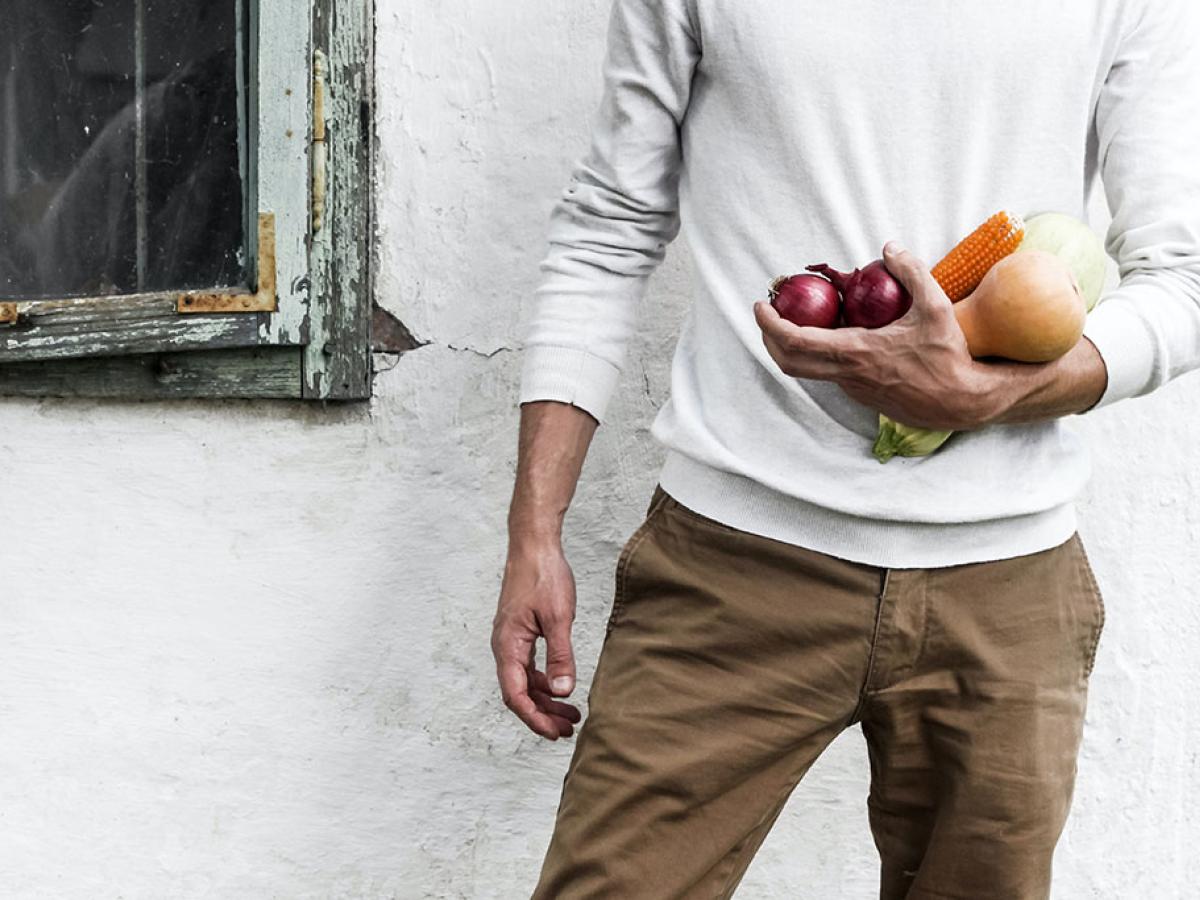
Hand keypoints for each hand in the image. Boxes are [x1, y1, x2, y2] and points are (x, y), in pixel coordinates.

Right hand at [491, 539, 582, 739]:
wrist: (533, 545)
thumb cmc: (544, 576)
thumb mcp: (559, 618)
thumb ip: (560, 656)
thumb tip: (563, 692)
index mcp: (508, 645)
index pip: (516, 695)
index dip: (535, 719)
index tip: (556, 733)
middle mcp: (504, 647)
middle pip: (519, 693)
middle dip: (543, 714)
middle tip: (569, 729)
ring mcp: (510, 640)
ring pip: (524, 681)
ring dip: (546, 699)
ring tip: (571, 714)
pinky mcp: (519, 633)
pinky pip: (528, 666)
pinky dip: (545, 681)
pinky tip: (562, 686)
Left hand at [753, 242, 1003, 430]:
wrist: (961, 402)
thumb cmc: (949, 356)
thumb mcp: (935, 307)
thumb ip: (912, 272)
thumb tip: (889, 248)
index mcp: (855, 353)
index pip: (795, 341)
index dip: (770, 324)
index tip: (761, 306)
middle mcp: (846, 375)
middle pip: (788, 362)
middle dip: (769, 337)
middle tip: (768, 312)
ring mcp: (852, 388)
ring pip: (809, 369)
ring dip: (795, 345)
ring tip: (799, 317)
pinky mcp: (861, 394)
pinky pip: (830, 372)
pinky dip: (820, 352)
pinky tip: (835, 332)